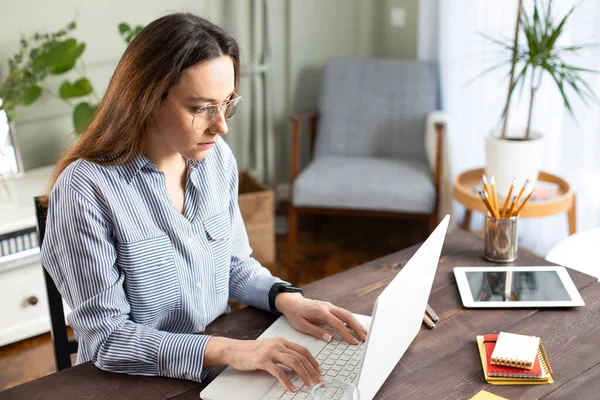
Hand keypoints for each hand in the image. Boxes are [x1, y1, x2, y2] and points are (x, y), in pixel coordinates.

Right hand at [205, 336, 321, 391]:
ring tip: (308, 384)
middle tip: (317, 380)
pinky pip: (279, 372)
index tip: (319, 371)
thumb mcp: (270, 347)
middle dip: (312, 370)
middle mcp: (278, 344)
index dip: (313, 361)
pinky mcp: (262, 361)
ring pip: (293, 362)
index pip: (303, 350)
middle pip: (301, 357)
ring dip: (303, 374)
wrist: (234, 349)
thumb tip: (298, 364)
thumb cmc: (252, 350)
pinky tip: (291, 388)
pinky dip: (287, 381)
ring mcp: (270, 352)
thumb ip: (283, 353)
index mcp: (282, 341)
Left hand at [275, 294, 367, 343]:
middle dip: (357, 327)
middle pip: (346, 316)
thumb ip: (316, 331)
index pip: (337, 323)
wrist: (293, 302)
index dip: (347, 334)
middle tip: (364, 338)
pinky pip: (343, 313)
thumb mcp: (302, 325)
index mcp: (321, 312)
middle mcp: (328, 307)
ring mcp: (330, 306)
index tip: (353, 342)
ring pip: (347, 314)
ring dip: (356, 323)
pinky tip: (355, 327)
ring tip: (364, 333)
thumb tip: (329, 338)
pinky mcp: (330, 307)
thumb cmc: (295, 314)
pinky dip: (351, 320)